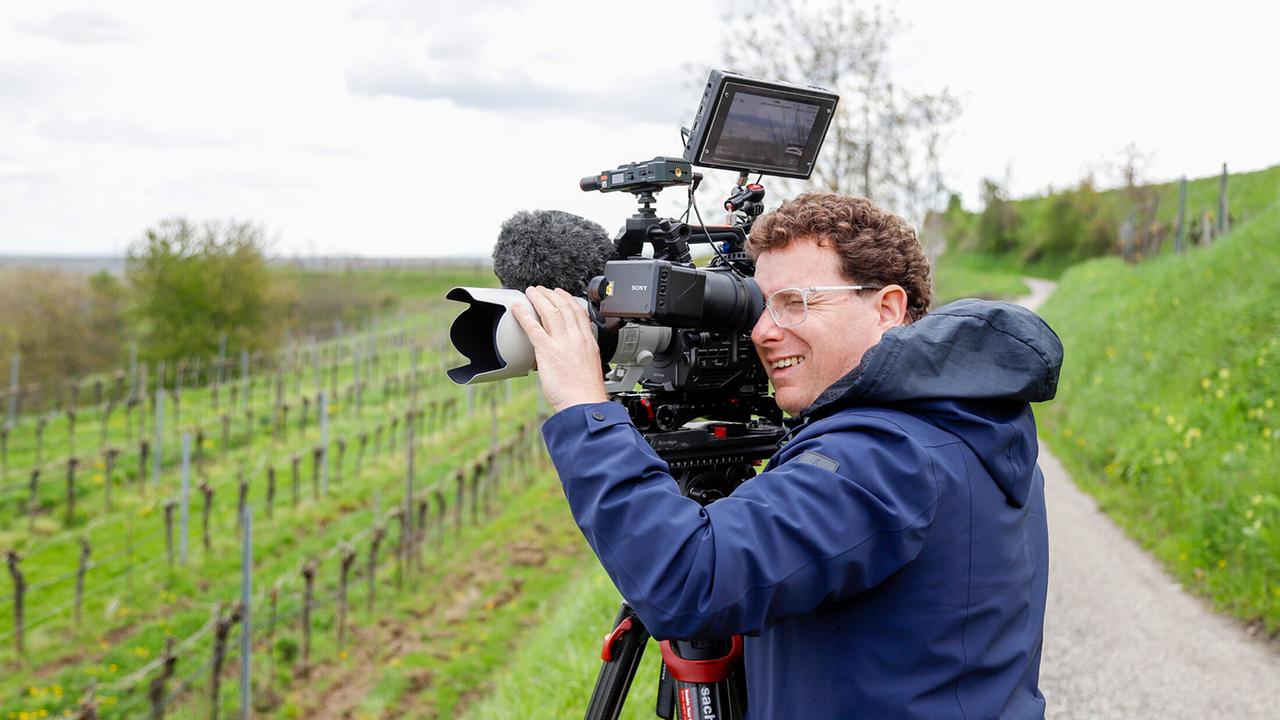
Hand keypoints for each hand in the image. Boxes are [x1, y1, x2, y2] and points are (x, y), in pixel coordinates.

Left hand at [510, 286, 608, 412]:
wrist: (584, 403)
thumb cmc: (586, 391)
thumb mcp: (590, 366)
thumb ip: (581, 355)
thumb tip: (571, 355)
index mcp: (588, 341)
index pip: (579, 312)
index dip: (568, 299)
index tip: (561, 294)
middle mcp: (576, 338)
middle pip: (563, 307)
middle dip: (551, 294)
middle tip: (542, 289)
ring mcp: (562, 343)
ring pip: (550, 312)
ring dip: (538, 299)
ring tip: (530, 292)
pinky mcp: (547, 351)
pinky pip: (533, 328)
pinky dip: (524, 316)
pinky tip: (517, 309)